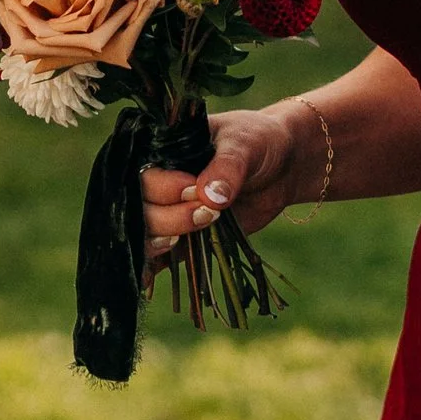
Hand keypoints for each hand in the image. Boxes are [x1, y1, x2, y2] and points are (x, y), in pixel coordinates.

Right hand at [140, 107, 301, 272]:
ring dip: (162, 241)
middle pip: (139, 209)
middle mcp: (157, 184)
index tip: (194, 189)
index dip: (163, 188)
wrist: (281, 167)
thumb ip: (228, 166)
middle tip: (209, 212)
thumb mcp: (245, 143)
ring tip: (193, 233)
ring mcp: (167, 212)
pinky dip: (151, 267)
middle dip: (169, 217)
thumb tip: (210, 196)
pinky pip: (158, 257)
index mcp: (163, 152)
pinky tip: (149, 277)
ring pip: (145, 234)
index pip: (142, 176)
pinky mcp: (181, 238)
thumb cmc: (257, 142)